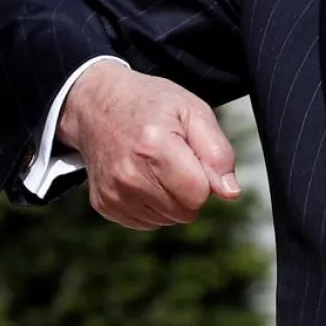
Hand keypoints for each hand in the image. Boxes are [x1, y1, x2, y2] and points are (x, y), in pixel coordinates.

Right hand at [57, 60, 240, 229]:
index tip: (191, 156)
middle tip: (173, 159)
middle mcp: (129, 174)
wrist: (96, 103)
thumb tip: (229, 192)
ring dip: (168, 199)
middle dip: (188, 191)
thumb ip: (217, 151)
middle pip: (185, 212)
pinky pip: (146, 222)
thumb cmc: (149, 104)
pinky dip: (149, 204)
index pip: (199, 194)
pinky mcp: (104, 204)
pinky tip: (140, 176)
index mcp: (154, 146)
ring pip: (167, 220)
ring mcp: (114, 192)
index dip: (204, 177)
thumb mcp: (192, 110)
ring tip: (154, 165)